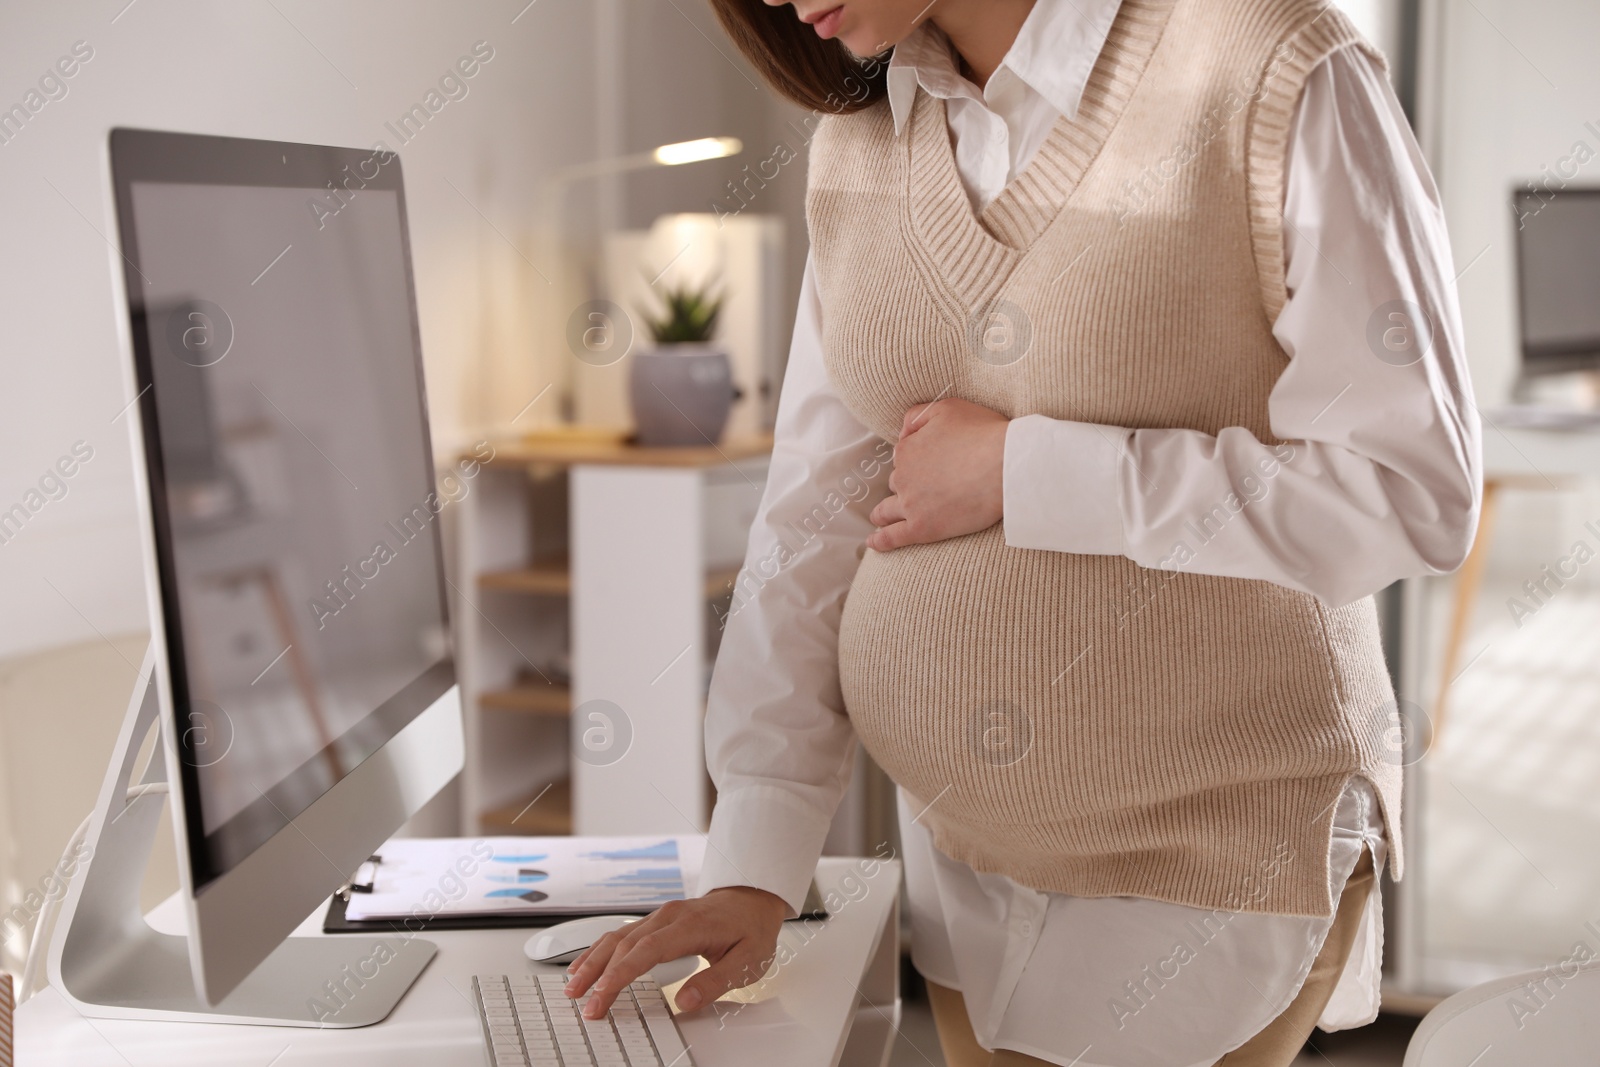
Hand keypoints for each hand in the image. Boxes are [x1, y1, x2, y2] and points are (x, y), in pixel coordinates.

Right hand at [563, 886, 787, 1019]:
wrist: (753, 899)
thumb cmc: (751, 929)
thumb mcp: (747, 961)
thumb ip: (715, 982)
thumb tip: (684, 1001)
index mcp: (689, 925)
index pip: (645, 950)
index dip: (620, 974)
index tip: (602, 995)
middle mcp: (669, 916)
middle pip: (624, 944)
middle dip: (599, 974)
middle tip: (583, 1003)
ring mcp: (660, 916)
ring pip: (617, 936)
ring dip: (593, 961)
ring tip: (573, 986)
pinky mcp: (657, 920)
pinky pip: (622, 933)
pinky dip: (601, 950)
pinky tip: (587, 964)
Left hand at [867, 397, 1007, 551]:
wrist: (1006, 465)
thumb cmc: (983, 434)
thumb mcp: (946, 408)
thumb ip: (918, 416)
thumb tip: (903, 430)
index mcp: (907, 449)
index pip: (903, 456)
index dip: (917, 459)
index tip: (930, 464)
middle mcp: (904, 476)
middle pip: (898, 482)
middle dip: (906, 485)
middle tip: (924, 489)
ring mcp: (911, 504)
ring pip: (888, 510)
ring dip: (883, 513)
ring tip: (881, 519)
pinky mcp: (922, 528)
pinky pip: (893, 537)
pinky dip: (880, 540)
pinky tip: (874, 542)